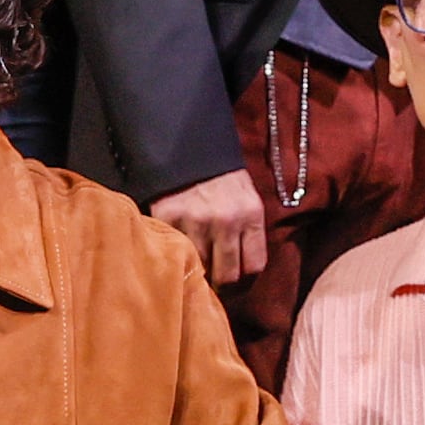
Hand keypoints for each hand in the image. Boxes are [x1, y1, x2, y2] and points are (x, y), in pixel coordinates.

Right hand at [152, 166, 277, 289]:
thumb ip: (248, 229)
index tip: (236, 276)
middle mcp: (226, 221)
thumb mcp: (246, 196)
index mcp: (251, 214)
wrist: (189, 144)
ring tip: (195, 259)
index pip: (254, 265)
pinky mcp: (170, 218)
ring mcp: (196, 221)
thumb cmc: (221, 174)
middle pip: (227, 275)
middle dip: (221, 280)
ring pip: (200, 267)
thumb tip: (243, 269)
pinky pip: (176, 250)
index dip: (244, 276)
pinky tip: (178, 245)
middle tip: (213, 276)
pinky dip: (176, 251)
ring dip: (198, 266)